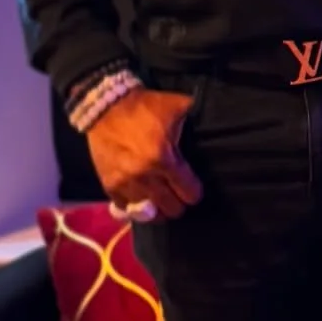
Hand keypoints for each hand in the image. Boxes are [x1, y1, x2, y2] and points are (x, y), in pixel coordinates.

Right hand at [86, 88, 202, 220]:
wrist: (105, 105)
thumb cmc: (145, 106)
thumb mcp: (177, 106)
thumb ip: (197, 119)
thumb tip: (215, 122)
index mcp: (164, 159)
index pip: (189, 194)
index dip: (195, 192)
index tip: (193, 186)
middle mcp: (145, 177)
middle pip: (172, 209)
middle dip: (179, 202)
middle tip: (177, 193)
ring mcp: (125, 184)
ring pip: (150, 215)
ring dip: (158, 207)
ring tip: (160, 199)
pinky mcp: (109, 185)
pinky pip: (126, 209)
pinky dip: (135, 206)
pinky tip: (141, 197)